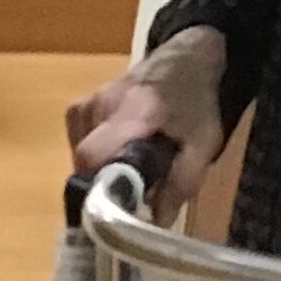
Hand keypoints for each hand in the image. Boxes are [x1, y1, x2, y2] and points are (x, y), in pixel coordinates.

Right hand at [67, 28, 227, 220]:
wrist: (184, 58)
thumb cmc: (196, 102)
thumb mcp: (204, 144)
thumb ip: (181, 183)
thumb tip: (154, 222)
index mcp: (134, 112)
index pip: (95, 155)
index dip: (99, 188)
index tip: (116, 210)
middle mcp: (102, 105)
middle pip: (85, 161)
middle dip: (103, 187)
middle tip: (128, 199)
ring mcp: (87, 103)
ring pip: (79, 155)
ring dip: (100, 172)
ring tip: (128, 173)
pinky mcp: (79, 106)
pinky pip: (77, 143)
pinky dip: (94, 158)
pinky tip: (117, 154)